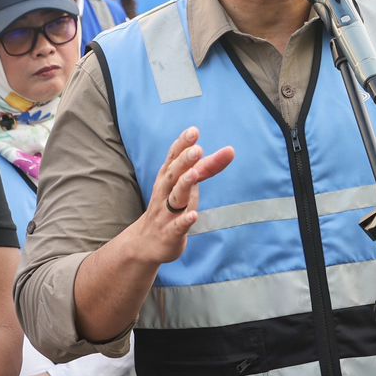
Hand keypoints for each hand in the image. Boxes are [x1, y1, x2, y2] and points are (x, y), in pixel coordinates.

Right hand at [130, 127, 233, 265]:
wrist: (145, 243)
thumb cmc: (170, 208)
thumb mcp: (186, 186)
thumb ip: (207, 168)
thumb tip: (230, 150)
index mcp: (168, 179)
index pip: (174, 158)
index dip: (183, 144)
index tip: (194, 131)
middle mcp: (165, 193)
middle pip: (173, 174)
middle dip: (184, 161)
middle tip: (197, 149)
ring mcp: (166, 213)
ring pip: (175, 197)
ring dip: (184, 184)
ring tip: (194, 173)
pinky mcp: (170, 234)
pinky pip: (177, 226)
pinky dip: (185, 221)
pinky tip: (194, 215)